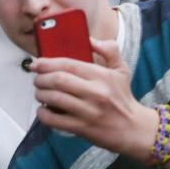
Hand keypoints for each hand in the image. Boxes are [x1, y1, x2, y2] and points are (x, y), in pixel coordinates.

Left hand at [29, 38, 152, 160]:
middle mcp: (95, 93)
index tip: (36, 63)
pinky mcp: (82, 128)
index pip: (69, 64)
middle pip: (58, 80)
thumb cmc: (123, 98)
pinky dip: (43, 114)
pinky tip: (43, 109)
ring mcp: (88, 112)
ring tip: (40, 92)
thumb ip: (109, 50)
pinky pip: (54, 120)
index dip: (47, 62)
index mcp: (102, 76)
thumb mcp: (121, 70)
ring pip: (54, 99)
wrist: (133, 129)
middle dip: (41, 78)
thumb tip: (90, 39)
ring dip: (40, 94)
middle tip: (37, 79)